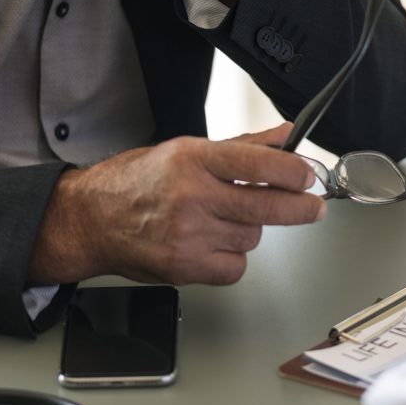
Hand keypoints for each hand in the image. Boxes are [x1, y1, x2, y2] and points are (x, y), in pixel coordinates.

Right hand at [29, 125, 325, 287]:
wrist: (92, 219)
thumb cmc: (137, 182)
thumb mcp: (187, 149)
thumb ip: (243, 146)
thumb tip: (286, 137)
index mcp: (193, 160)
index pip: (258, 165)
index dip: (292, 172)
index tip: (307, 177)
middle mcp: (191, 196)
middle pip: (265, 207)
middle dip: (300, 208)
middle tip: (313, 207)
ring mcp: (188, 235)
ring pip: (251, 237)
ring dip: (250, 230)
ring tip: (224, 219)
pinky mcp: (184, 267)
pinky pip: (235, 267)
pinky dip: (232, 258)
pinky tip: (215, 244)